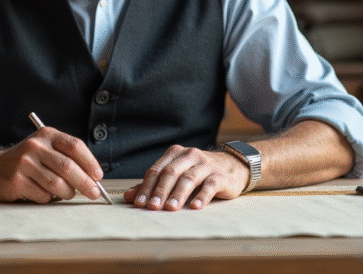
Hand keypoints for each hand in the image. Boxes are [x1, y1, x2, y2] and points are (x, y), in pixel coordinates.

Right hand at [0, 126, 103, 203]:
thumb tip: (93, 178)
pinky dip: (48, 199)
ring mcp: (24, 163)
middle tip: (94, 193)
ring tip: (66, 194)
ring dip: (67, 193)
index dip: (90, 162)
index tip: (98, 176)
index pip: (75, 146)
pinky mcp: (16, 181)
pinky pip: (43, 195)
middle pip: (68, 167)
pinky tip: (42, 193)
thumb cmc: (26, 162)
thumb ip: (66, 157)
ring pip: (57, 184)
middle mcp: (35, 146)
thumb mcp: (45, 149)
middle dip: (85, 183)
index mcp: (46, 135)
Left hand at [124, 145, 249, 210]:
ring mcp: (205, 164)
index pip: (156, 170)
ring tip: (170, 209)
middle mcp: (189, 155)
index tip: (139, 203)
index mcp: (175, 154)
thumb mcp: (176, 175)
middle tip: (152, 207)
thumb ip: (154, 185)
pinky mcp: (220, 176)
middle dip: (160, 190)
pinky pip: (209, 185)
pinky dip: (202, 196)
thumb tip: (129, 197)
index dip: (146, 186)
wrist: (232, 166)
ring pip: (188, 178)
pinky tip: (195, 207)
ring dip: (178, 194)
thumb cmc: (198, 173)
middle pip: (170, 172)